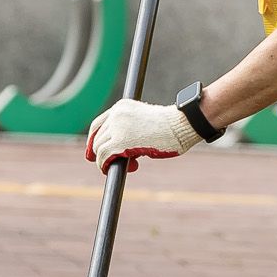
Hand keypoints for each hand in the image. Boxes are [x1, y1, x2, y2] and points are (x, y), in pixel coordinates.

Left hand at [83, 100, 204, 171]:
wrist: (181, 124)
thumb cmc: (171, 126)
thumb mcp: (145, 122)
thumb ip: (130, 130)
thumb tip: (120, 151)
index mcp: (122, 107)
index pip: (98, 124)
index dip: (95, 140)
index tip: (96, 152)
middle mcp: (116, 114)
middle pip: (97, 137)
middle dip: (102, 152)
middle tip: (116, 162)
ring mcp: (117, 127)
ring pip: (99, 147)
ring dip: (106, 160)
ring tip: (126, 165)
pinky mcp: (120, 141)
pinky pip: (104, 155)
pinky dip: (104, 164)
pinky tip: (110, 169)